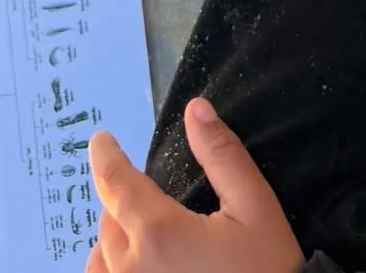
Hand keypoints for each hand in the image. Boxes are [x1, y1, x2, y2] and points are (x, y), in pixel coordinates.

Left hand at [85, 104, 301, 272]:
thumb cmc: (266, 269)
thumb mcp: (255, 207)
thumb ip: (223, 156)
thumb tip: (196, 109)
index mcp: (159, 232)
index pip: (116, 183)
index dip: (105, 156)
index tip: (100, 140)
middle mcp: (131, 269)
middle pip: (110, 220)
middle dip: (125, 201)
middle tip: (150, 197)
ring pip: (101, 258)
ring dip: (115, 238)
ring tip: (137, 231)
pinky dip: (109, 269)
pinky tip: (133, 265)